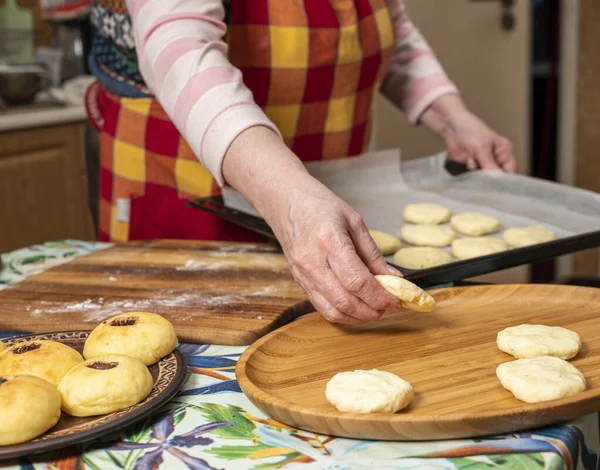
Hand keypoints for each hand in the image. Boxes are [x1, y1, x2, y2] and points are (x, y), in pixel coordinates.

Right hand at [223, 127, 402, 323]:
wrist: (288, 203)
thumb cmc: (322, 207)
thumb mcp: (355, 222)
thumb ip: (373, 254)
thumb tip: (394, 279)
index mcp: (329, 241)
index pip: (357, 281)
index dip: (380, 297)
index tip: (397, 301)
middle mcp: (312, 261)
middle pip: (345, 301)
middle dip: (372, 310)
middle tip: (389, 307)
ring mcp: (302, 274)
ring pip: (332, 310)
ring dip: (358, 317)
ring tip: (375, 309)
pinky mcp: (298, 282)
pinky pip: (321, 307)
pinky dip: (342, 314)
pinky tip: (356, 308)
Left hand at [420, 94, 515, 172]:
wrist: (451, 127)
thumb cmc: (470, 130)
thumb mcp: (482, 148)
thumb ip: (489, 164)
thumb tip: (497, 178)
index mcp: (504, 151)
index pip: (510, 170)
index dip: (505, 179)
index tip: (497, 184)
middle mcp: (496, 158)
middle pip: (497, 176)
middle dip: (489, 177)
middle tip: (483, 172)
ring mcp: (484, 162)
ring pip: (484, 176)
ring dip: (478, 172)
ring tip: (474, 159)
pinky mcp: (472, 165)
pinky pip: (473, 174)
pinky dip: (470, 170)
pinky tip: (468, 159)